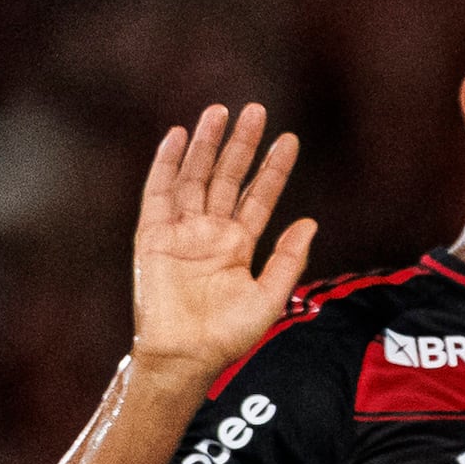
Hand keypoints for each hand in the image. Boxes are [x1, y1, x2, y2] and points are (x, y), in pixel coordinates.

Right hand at [131, 106, 314, 377]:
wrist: (186, 353)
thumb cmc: (229, 334)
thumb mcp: (270, 296)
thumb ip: (289, 259)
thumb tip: (310, 222)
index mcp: (240, 244)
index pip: (259, 195)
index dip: (274, 168)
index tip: (290, 139)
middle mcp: (211, 230)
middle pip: (227, 176)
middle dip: (241, 144)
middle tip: (256, 110)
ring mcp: (182, 229)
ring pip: (195, 176)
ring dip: (206, 144)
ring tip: (220, 111)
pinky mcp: (154, 233)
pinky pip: (158, 191)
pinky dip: (166, 163)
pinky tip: (177, 136)